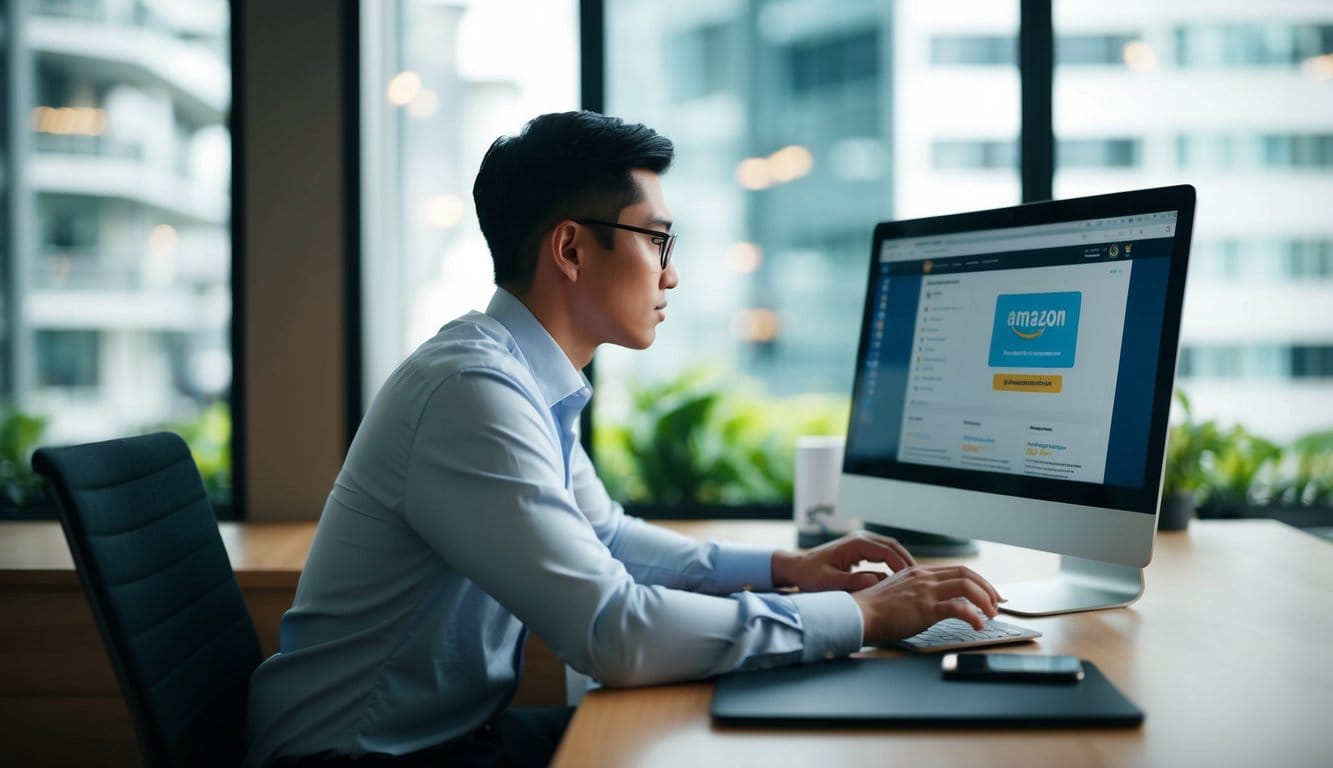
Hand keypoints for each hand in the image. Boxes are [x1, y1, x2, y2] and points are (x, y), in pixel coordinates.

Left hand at [771, 530, 916, 592]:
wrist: (796, 569)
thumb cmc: (810, 576)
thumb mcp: (829, 582)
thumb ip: (852, 581)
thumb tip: (876, 581)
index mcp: (856, 544)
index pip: (888, 551)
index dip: (903, 566)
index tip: (915, 581)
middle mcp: (860, 539)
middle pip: (893, 547)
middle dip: (907, 562)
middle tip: (922, 580)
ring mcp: (860, 544)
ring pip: (889, 550)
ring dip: (901, 563)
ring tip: (914, 582)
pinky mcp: (859, 551)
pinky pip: (881, 556)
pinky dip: (892, 565)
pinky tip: (898, 581)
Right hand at [851, 564, 1004, 642]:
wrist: (858, 615)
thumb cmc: (872, 610)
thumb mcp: (897, 593)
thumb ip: (914, 592)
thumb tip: (931, 604)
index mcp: (918, 573)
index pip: (957, 570)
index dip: (977, 582)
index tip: (987, 594)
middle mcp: (924, 578)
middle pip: (967, 574)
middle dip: (987, 589)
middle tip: (996, 604)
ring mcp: (926, 591)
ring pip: (967, 587)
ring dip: (985, 601)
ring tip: (991, 615)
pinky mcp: (926, 608)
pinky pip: (959, 609)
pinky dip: (974, 617)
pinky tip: (978, 626)